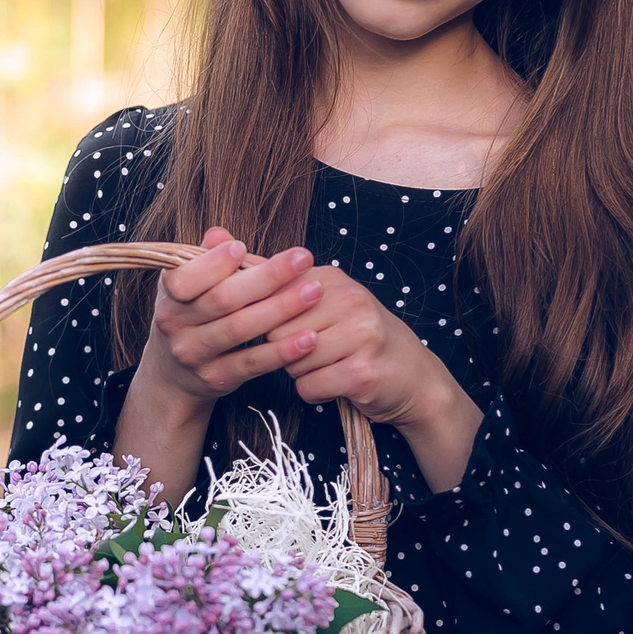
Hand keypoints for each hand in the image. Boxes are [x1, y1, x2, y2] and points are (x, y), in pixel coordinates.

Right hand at [133, 227, 324, 417]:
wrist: (172, 374)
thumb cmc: (191, 315)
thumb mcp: (189, 285)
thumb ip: (206, 259)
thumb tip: (220, 234)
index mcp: (169, 293)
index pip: (185, 277)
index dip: (213, 263)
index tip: (243, 248)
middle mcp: (175, 324)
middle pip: (223, 299)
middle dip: (267, 277)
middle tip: (304, 258)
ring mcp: (194, 354)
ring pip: (240, 329)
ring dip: (281, 309)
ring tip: (314, 292)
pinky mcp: (217, 377)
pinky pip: (253, 363)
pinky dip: (282, 350)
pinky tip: (308, 338)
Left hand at [273, 262, 482, 490]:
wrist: (416, 379)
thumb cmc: (362, 340)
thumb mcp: (326, 302)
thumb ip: (277, 282)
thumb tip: (216, 241)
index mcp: (332, 278)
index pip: (271, 295)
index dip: (266, 320)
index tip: (279, 329)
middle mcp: (349, 299)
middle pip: (276, 331)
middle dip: (285, 350)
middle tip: (315, 352)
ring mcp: (359, 335)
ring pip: (291, 361)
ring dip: (302, 373)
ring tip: (330, 366)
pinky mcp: (362, 371)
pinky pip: (309, 386)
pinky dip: (316, 392)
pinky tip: (336, 383)